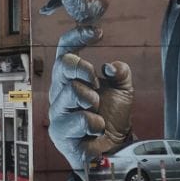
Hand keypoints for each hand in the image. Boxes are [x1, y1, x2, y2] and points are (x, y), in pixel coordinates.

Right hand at [47, 26, 133, 171]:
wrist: (116, 148)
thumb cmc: (113, 115)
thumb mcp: (123, 89)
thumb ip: (120, 72)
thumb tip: (109, 67)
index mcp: (70, 78)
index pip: (65, 50)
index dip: (77, 37)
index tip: (98, 32)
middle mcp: (59, 93)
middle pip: (63, 66)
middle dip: (83, 69)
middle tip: (96, 82)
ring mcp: (57, 114)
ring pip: (71, 92)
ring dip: (91, 99)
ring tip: (97, 110)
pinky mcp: (60, 134)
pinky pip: (78, 121)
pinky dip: (95, 123)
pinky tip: (97, 130)